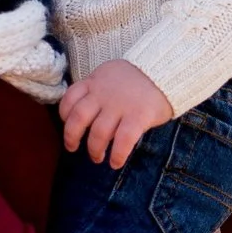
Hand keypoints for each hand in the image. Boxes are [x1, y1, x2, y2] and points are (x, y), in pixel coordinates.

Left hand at [59, 59, 174, 167]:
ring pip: (99, 133)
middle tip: (74, 148)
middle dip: (72, 137)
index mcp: (95, 81)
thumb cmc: (139, 77)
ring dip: (95, 150)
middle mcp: (104, 94)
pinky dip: (118, 155)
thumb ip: (98, 89)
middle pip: (78, 118)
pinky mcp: (138, 116)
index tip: (68, 124)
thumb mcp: (112, 74)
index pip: (70, 98)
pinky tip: (116, 162)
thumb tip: (88, 114)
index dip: (64, 115)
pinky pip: (123, 140)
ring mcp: (120, 105)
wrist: (166, 69)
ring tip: (98, 158)